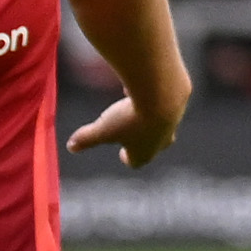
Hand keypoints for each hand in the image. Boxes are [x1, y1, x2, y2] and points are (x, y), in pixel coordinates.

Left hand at [67, 91, 184, 167]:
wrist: (162, 95)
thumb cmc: (131, 118)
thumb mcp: (103, 129)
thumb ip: (87, 138)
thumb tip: (71, 146)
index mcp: (144, 153)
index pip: (136, 161)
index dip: (128, 157)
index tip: (122, 153)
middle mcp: (161, 141)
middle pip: (155, 146)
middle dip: (143, 141)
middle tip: (133, 135)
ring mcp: (172, 122)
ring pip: (161, 123)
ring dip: (149, 118)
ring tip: (134, 108)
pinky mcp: (179, 103)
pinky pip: (164, 103)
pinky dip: (153, 98)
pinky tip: (141, 89)